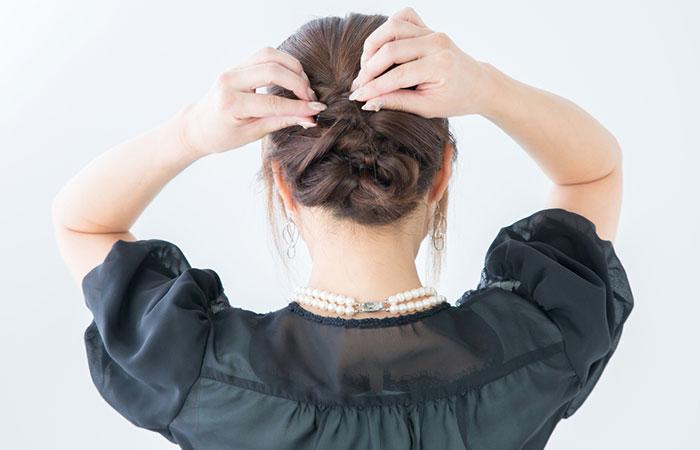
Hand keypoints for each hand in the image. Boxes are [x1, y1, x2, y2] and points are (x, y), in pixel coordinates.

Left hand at [179, 47, 327, 156]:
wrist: (198, 125)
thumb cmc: (222, 135)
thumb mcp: (252, 134)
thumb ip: (280, 122)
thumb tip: (309, 118)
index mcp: (231, 103)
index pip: (272, 102)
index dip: (298, 106)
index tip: (317, 110)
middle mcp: (230, 80)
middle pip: (272, 70)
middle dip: (298, 83)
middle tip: (311, 99)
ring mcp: (233, 69)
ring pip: (270, 55)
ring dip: (293, 67)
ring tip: (304, 86)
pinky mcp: (238, 64)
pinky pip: (265, 55)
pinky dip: (283, 63)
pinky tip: (293, 76)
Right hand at [348, 7, 494, 117]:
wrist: (476, 84)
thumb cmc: (454, 100)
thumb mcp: (427, 108)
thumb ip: (397, 102)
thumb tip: (368, 102)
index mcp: (439, 66)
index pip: (397, 75)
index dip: (373, 87)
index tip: (356, 97)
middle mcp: (436, 43)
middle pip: (391, 48)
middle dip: (369, 68)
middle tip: (358, 83)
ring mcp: (433, 32)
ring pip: (393, 27)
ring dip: (373, 45)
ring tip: (367, 65)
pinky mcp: (428, 27)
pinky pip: (403, 17)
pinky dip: (388, 28)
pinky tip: (382, 46)